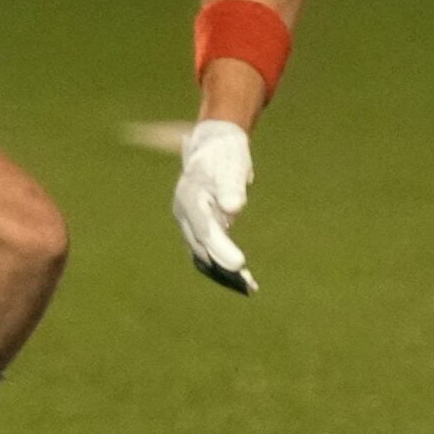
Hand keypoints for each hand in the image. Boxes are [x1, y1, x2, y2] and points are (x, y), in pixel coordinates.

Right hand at [173, 118, 256, 294]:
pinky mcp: (198, 229)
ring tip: (249, 286)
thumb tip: (233, 208)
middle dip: (222, 265)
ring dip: (222, 272)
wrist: (214, 146)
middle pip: (200, 245)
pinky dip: (222, 267)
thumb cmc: (225, 154)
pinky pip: (207, 253)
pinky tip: (244, 280)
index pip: (203, 227)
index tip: (239, 263)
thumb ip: (231, 186)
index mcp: (188, 195)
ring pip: (202, 254)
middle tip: (247, 283)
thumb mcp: (231, 164)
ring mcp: (189, 223)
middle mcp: (183, 213)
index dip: (219, 247)